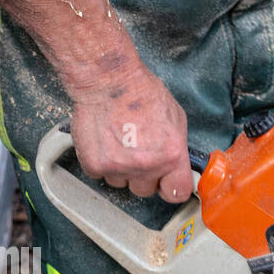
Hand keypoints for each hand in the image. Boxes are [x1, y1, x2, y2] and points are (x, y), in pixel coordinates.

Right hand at [68, 60, 192, 202]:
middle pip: (145, 190)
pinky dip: (100, 162)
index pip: (177, 193)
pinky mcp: (95, 165)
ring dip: (120, 169)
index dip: (170, 188)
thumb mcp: (176, 119)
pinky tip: (104, 142)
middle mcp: (147, 165)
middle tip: (137, 152)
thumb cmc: (141, 93)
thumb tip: (177, 167)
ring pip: (121, 183)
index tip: (166, 184)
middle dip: (142, 176)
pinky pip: (99, 175)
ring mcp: (120, 167)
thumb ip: (176, 149)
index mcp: (172, 156)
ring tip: (119, 143)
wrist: (107, 80)